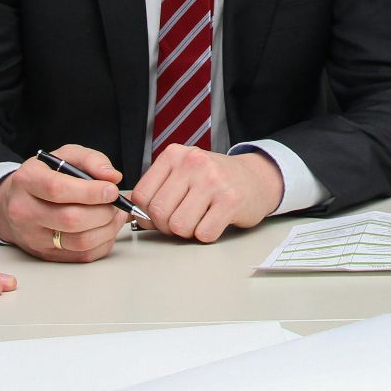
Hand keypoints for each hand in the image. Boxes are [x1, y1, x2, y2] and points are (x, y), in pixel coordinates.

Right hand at [0, 145, 130, 262]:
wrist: (16, 202)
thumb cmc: (44, 177)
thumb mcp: (64, 156)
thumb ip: (90, 160)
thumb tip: (112, 177)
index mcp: (27, 181)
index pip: (57, 189)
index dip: (90, 191)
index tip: (111, 190)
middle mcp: (25, 211)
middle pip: (71, 219)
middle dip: (103, 211)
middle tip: (115, 203)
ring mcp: (34, 237)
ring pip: (79, 242)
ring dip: (107, 229)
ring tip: (114, 215)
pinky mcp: (46, 254)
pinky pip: (82, 256)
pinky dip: (103, 243)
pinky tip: (106, 228)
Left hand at [131, 145, 282, 242]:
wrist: (256, 178)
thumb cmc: (214, 180)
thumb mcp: (183, 173)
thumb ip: (159, 190)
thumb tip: (134, 215)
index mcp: (175, 155)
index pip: (141, 195)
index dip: (147, 214)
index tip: (159, 215)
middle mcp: (193, 163)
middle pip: (159, 212)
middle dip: (167, 226)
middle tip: (182, 221)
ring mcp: (213, 180)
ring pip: (179, 226)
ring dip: (187, 232)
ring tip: (199, 220)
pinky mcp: (231, 200)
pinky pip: (204, 233)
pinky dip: (206, 235)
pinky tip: (214, 221)